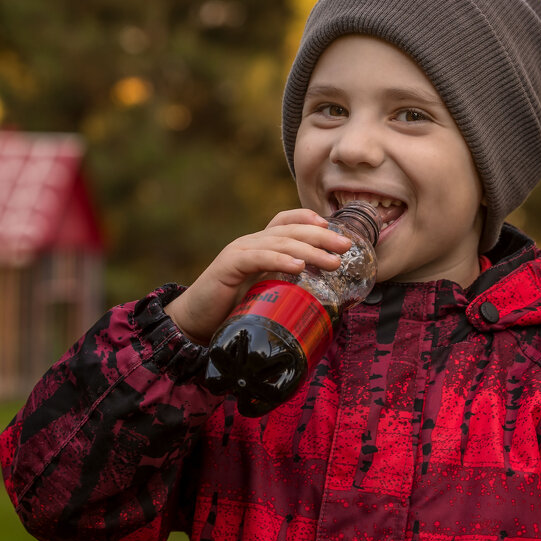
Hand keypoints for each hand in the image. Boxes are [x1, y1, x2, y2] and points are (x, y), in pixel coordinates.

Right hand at [165, 208, 351, 344]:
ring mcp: (239, 251)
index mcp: (259, 246)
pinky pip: (258, 257)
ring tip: (332, 261)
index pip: (284, 221)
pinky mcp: (228, 266)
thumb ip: (284, 287)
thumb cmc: (230, 311)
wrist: (194, 322)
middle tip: (346, 247)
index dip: (307, 218)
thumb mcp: (264, 294)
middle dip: (321, 236)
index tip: (331, 226)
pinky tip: (299, 266)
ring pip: (279, 242)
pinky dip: (280, 259)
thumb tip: (321, 298)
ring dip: (309, 250)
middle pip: (289, 229)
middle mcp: (250, 243)